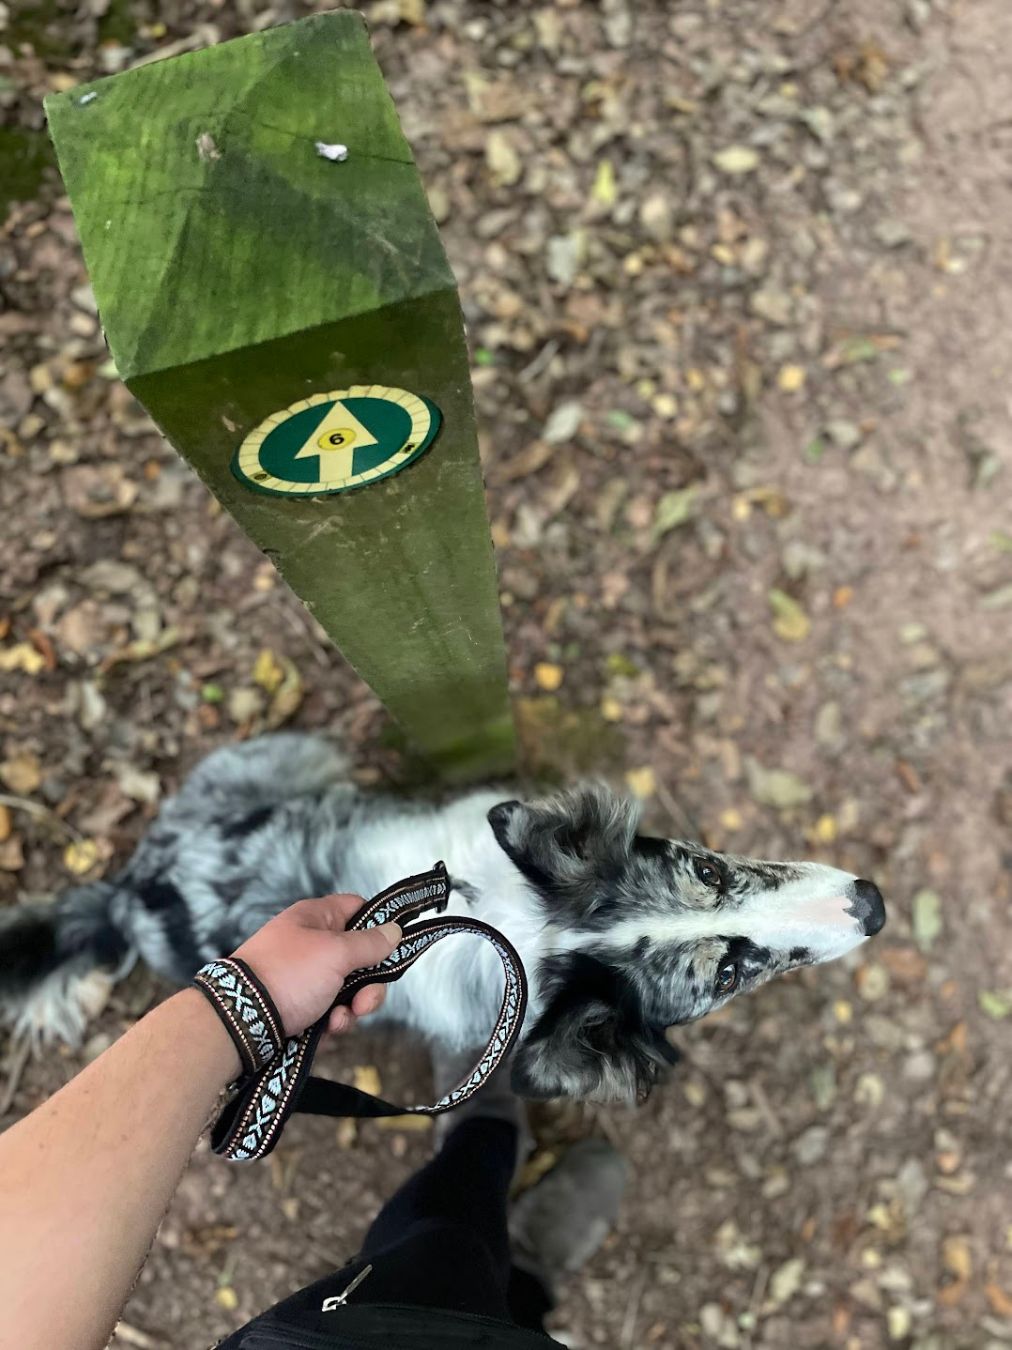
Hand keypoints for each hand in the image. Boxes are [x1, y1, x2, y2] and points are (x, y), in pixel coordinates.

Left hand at [232, 895, 400, 1037]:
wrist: (240, 1021)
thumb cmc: (286, 975)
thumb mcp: (336, 953)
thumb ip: (370, 943)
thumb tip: (394, 930)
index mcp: (316, 918)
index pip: (357, 909)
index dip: (378, 924)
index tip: (392, 945)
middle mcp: (310, 945)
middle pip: (359, 958)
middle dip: (368, 985)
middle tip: (363, 1001)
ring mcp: (304, 977)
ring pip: (347, 991)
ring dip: (351, 1009)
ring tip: (337, 1020)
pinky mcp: (298, 1006)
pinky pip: (329, 1012)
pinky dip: (332, 1023)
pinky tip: (324, 1030)